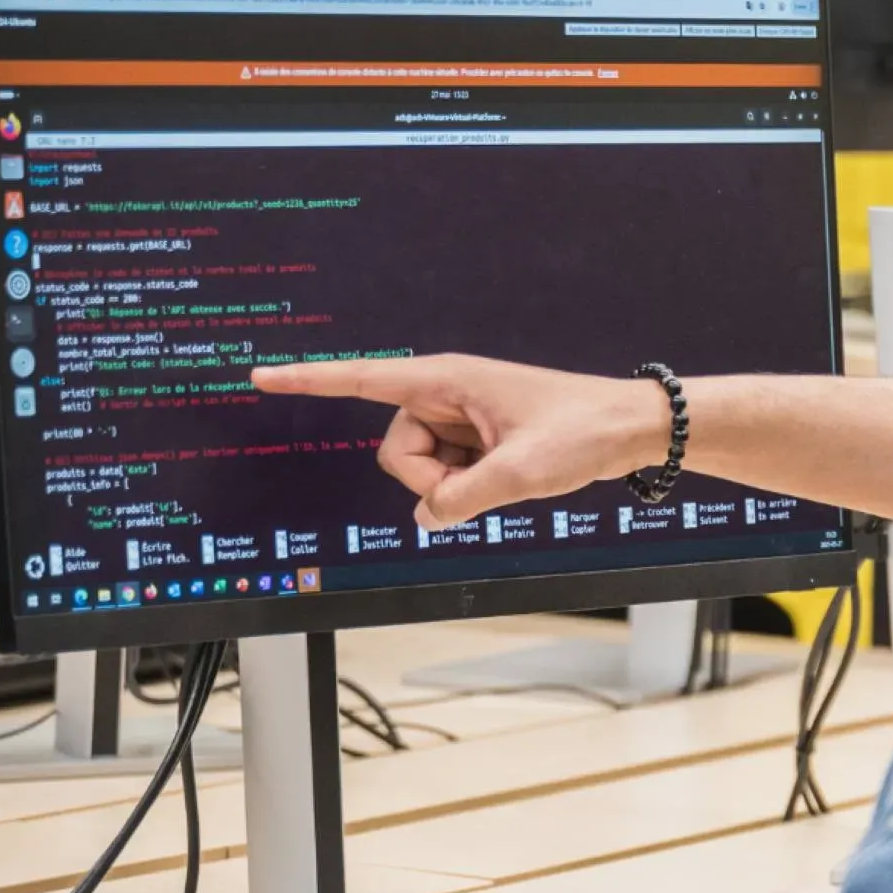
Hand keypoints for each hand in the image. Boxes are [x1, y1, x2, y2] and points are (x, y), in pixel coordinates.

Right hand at [250, 354, 670, 529]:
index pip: (362, 380)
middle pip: (397, 450)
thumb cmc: (584, 430)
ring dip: (455, 485)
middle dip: (428, 478)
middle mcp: (448, 394)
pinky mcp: (478, 441)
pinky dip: (472, 487)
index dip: (310, 380)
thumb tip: (427, 518)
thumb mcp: (522, 473)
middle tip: (484, 478)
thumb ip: (464, 500)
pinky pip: (450, 475)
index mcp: (447, 380)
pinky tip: (509, 477)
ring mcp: (463, 419)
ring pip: (423, 469)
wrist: (631, 429)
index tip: (261, 375)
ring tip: (507, 473)